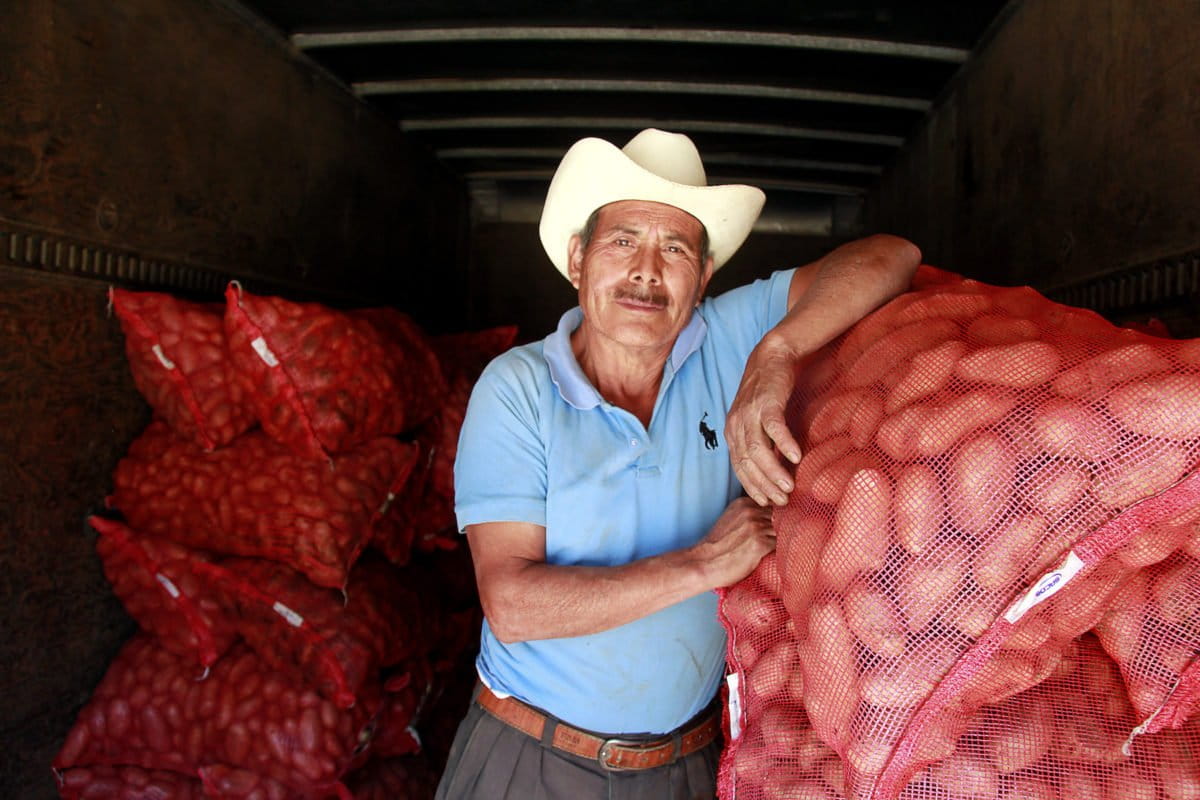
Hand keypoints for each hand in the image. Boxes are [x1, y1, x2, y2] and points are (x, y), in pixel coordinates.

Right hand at [692, 496, 775, 588]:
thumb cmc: (718, 546)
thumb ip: (749, 515)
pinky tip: (773, 556)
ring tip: (777, 549)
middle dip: (783, 527)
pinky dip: (781, 551)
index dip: (778, 517)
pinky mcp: (760, 543)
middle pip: (781, 515)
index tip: (778, 527)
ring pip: (783, 530)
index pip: (773, 504)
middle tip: (780, 540)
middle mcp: (750, 511)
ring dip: (783, 540)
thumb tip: (773, 518)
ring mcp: (755, 526)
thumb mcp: (731, 520)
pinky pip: (781, 545)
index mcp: (743, 503)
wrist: (704, 563)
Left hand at [725, 333, 803, 506]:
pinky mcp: (767, 402)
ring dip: (774, 471)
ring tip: (789, 486)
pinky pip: (774, 427)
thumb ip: (761, 444)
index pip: (739, 468)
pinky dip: (784, 444)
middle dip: (764, 485)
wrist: (770, 358)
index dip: (752, 487)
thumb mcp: (756, 422)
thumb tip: (774, 472)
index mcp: (733, 433)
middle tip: (781, 501)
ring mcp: (750, 414)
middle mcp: (737, 425)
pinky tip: (796, 457)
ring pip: (758, 450)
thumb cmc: (766, 394)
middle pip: (747, 463)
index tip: (767, 502)